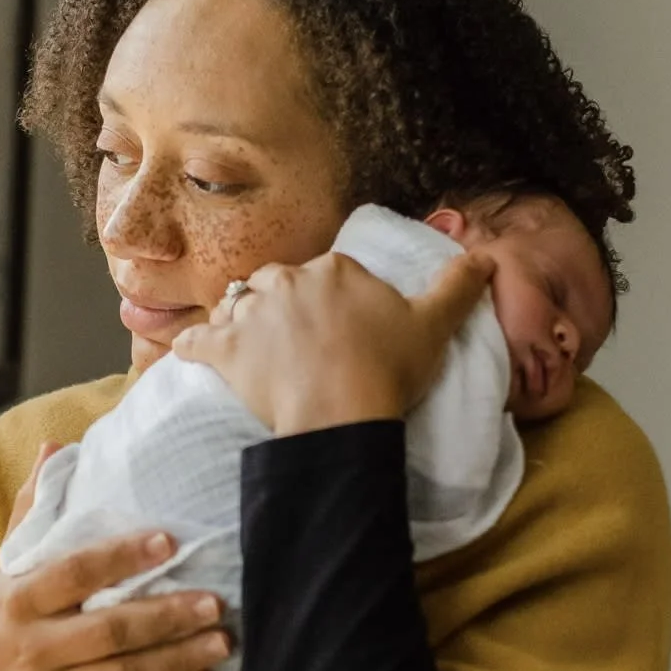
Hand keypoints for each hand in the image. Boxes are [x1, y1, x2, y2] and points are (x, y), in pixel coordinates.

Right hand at [0, 442, 229, 670]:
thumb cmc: (7, 624)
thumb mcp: (6, 569)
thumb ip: (33, 511)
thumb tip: (55, 448)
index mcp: (16, 600)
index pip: (74, 573)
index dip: (122, 557)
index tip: (170, 542)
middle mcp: (29, 649)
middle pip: (110, 631)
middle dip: (168, 616)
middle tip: (217, 602)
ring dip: (179, 659)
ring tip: (224, 640)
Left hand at [173, 249, 495, 435]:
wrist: (342, 413)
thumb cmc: (389, 368)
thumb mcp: (434, 325)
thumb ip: (458, 286)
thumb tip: (485, 258)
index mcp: (335, 269)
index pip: (324, 272)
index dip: (327, 295)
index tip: (335, 321)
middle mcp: (288, 280)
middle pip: (276, 282)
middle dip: (279, 302)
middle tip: (292, 335)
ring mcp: (252, 314)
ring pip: (236, 306)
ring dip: (237, 320)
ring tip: (247, 343)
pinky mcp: (224, 350)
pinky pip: (197, 341)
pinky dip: (190, 346)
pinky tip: (186, 352)